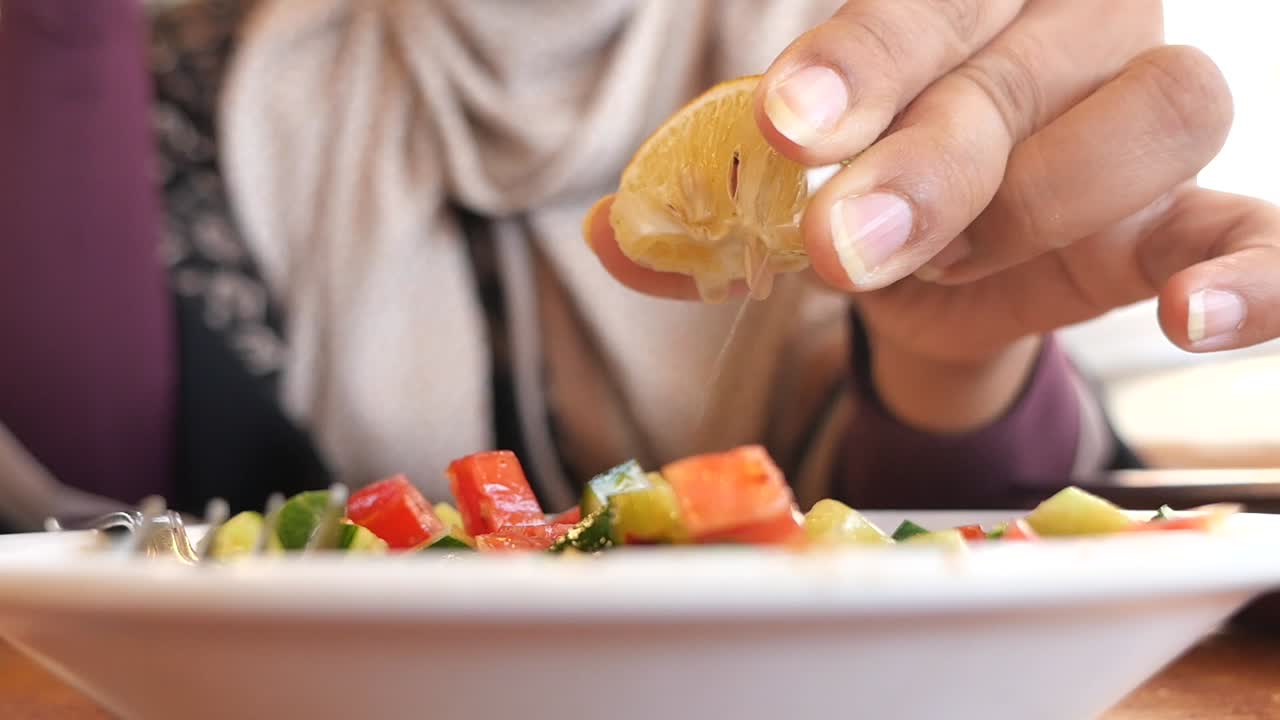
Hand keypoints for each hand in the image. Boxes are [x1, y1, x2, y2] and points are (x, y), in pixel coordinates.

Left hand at [588, 0, 1279, 430]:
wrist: (946, 250)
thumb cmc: (865, 177)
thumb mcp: (783, 180)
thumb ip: (707, 200)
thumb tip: (612, 238)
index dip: (867, 53)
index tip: (790, 125)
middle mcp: (1067, 25)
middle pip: (1025, 62)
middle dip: (929, 159)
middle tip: (839, 243)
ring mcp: (1142, 114)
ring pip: (1161, 108)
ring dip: (1042, 201)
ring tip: (950, 266)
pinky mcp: (1183, 215)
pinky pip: (1254, 223)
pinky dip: (1255, 270)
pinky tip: (1195, 317)